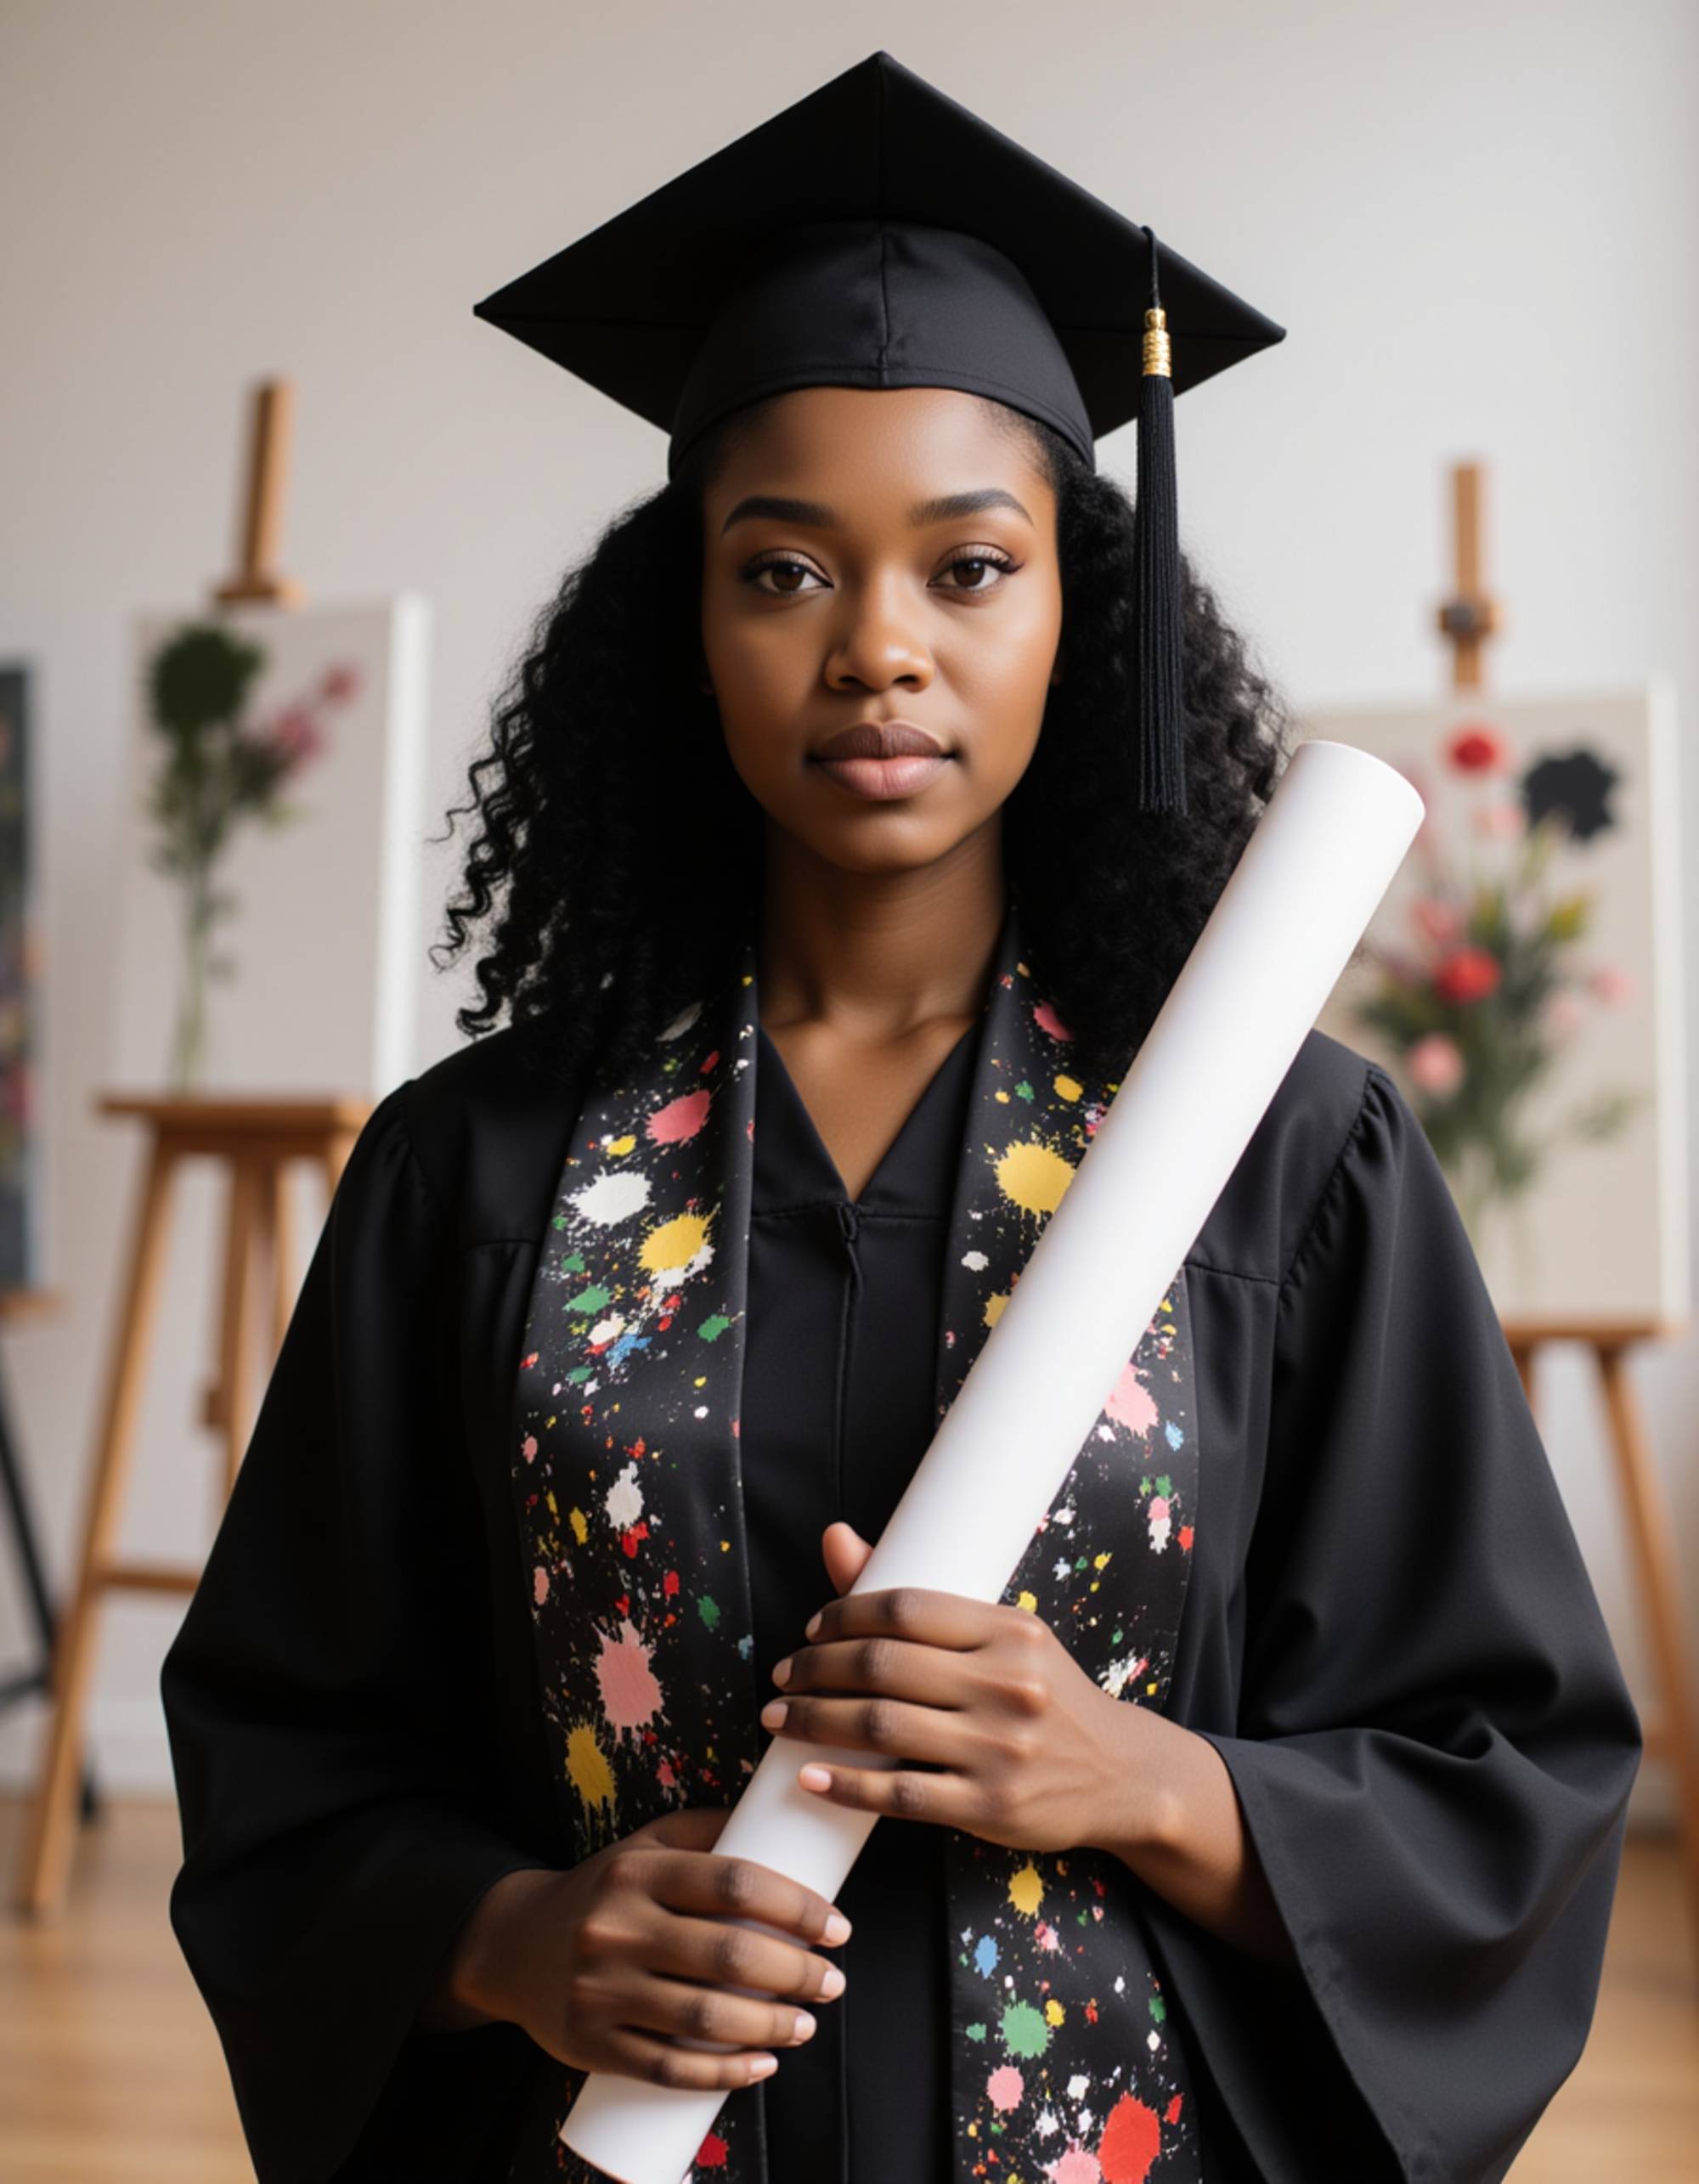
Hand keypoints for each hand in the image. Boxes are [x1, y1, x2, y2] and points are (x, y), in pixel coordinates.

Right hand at [446, 1806, 852, 2090]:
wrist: (513, 1945)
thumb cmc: (603, 1890)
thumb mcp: (645, 1843)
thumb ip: (709, 1830)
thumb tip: (785, 1819)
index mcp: (638, 1870)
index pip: (734, 1882)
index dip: (796, 1906)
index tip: (837, 1927)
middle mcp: (616, 1927)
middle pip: (727, 1955)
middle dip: (796, 1973)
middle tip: (832, 1981)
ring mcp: (600, 1990)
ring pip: (703, 2018)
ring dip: (770, 2027)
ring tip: (806, 2025)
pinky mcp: (590, 2045)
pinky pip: (667, 2068)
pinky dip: (722, 2074)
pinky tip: (762, 2066)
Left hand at [761, 1521, 1144, 1854]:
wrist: (1122, 1775)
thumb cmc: (1047, 1697)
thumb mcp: (1004, 1638)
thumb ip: (920, 1602)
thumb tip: (835, 1538)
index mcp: (1010, 1631)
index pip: (904, 1608)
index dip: (842, 1615)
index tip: (811, 1629)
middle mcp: (1006, 1684)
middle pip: (881, 1666)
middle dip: (814, 1669)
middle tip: (781, 1678)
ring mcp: (999, 1749)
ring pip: (880, 1726)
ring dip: (813, 1721)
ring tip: (779, 1719)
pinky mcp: (990, 1807)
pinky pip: (900, 1794)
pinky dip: (845, 1785)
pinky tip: (810, 1777)